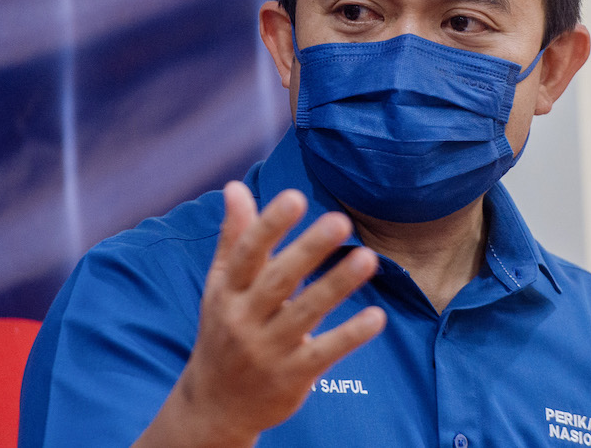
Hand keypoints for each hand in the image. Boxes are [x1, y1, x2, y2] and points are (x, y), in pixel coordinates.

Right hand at [136, 181, 385, 446]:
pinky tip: (376, 316)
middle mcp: (243, 319)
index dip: (269, 225)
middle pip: (278, 281)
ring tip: (367, 257)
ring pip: (305, 314)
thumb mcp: (221, 286)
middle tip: (340, 220)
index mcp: (226, 291)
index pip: (247, 253)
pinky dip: (350, 335)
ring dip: (337, 286)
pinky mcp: (292, 377)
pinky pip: (324, 353)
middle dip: (308, 250)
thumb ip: (234, 237)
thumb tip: (235, 187)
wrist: (215, 404)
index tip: (295, 196)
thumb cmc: (224, 330)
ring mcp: (268, 350)